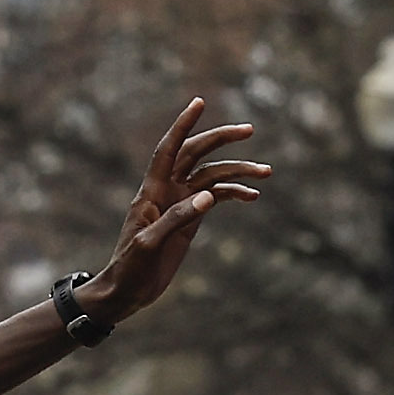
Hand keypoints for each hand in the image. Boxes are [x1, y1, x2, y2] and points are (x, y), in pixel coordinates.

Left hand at [70, 98, 271, 324]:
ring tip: (267, 172)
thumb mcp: (149, 245)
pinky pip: (216, 198)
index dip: (183, 125)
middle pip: (196, 154)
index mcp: (151, 192)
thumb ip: (176, 219)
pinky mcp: (190, 220)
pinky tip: (253, 195)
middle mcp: (166, 191)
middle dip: (221, 139)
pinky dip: (234, 193)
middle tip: (249, 130)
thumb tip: (208, 196)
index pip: (168, 149)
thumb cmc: (129, 269)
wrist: (126, 293)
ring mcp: (180, 204)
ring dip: (238, 171)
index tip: (200, 101)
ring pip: (212, 176)